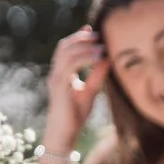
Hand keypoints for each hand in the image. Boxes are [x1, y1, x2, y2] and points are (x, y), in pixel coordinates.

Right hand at [44, 29, 105, 150]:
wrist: (64, 133)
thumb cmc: (75, 116)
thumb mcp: (89, 92)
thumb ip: (96, 76)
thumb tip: (107, 59)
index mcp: (61, 74)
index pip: (65, 49)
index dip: (77, 37)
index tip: (91, 29)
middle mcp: (56, 74)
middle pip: (64, 46)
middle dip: (81, 38)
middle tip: (99, 35)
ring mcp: (56, 79)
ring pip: (66, 53)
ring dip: (84, 46)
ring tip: (101, 46)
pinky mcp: (60, 87)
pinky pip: (70, 66)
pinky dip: (85, 58)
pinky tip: (98, 57)